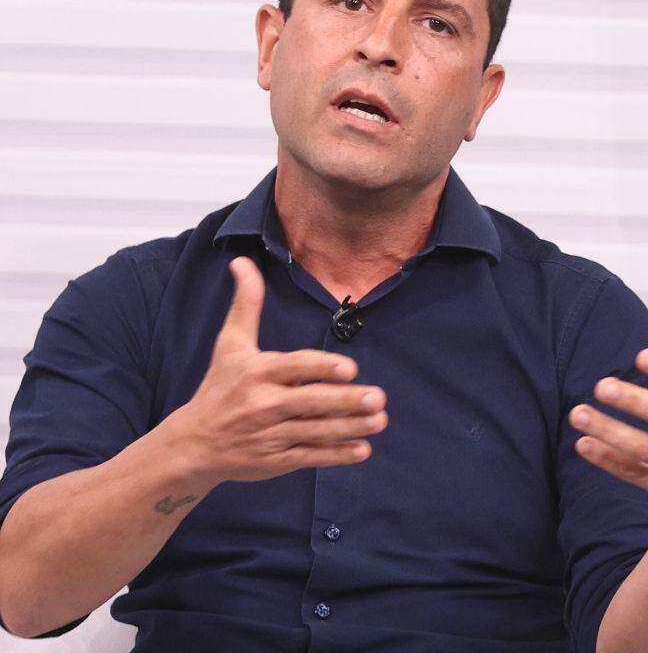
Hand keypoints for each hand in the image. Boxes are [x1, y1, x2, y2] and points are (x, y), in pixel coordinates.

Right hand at [172, 256, 387, 486]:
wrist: (193, 444)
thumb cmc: (218, 386)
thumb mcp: (229, 343)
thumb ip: (246, 303)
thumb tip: (242, 260)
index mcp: (256, 373)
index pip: (294, 368)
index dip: (321, 368)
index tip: (350, 369)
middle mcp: (263, 404)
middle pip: (310, 402)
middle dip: (346, 401)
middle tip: (379, 397)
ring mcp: (270, 435)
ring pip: (315, 431)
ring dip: (350, 427)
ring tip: (380, 420)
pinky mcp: (276, 461)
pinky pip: (310, 457)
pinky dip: (337, 455)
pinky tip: (363, 449)